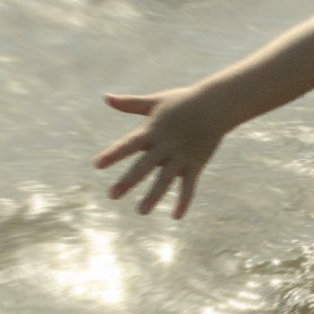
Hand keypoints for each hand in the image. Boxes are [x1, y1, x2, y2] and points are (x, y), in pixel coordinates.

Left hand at [93, 86, 222, 218]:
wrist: (216, 105)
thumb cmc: (183, 101)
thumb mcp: (155, 102)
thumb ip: (130, 104)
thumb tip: (106, 97)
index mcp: (152, 131)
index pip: (129, 144)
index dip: (114, 154)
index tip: (97, 165)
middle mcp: (165, 146)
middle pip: (144, 166)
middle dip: (128, 181)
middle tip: (112, 195)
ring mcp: (181, 156)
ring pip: (165, 179)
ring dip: (153, 196)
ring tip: (141, 211)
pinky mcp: (196, 164)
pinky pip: (189, 186)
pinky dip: (183, 201)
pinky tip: (176, 216)